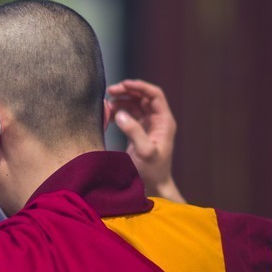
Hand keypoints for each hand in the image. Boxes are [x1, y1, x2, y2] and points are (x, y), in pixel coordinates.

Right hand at [106, 79, 184, 202]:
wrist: (153, 187)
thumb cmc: (152, 171)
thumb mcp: (144, 151)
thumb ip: (133, 131)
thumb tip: (119, 113)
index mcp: (164, 121)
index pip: (155, 95)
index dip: (140, 87)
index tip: (123, 84)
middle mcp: (158, 120)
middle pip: (143, 97)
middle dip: (127, 91)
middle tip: (110, 91)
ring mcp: (149, 125)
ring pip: (135, 104)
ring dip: (122, 100)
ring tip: (107, 103)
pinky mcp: (139, 132)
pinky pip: (129, 115)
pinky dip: (119, 111)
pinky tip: (109, 113)